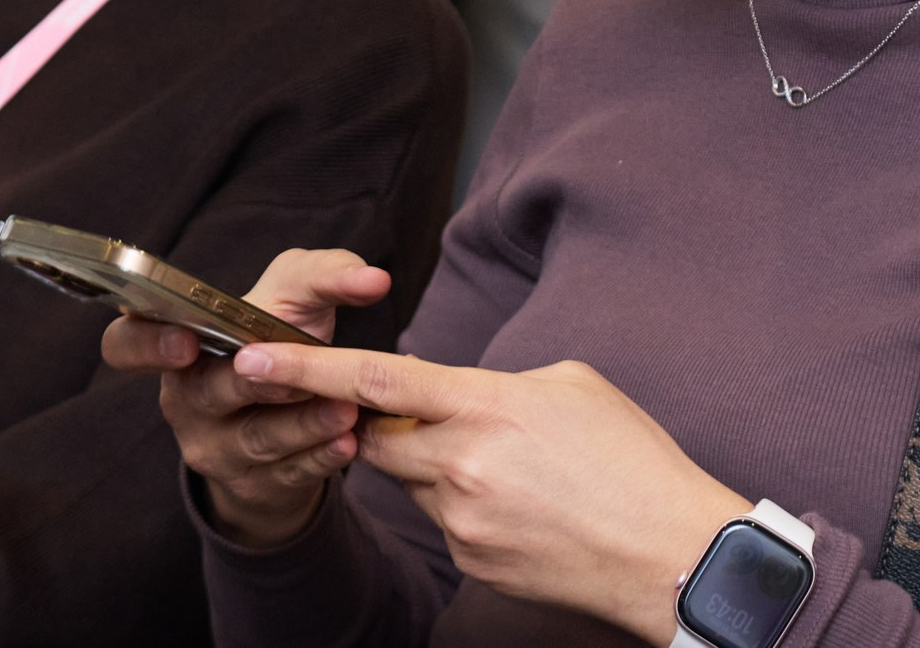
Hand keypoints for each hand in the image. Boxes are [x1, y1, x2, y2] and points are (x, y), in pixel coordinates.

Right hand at [102, 248, 395, 547]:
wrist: (298, 412)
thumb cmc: (282, 337)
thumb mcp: (296, 296)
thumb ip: (326, 274)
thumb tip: (373, 277)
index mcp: (175, 343)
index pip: (124, 345)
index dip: (145, 344)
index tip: (184, 339)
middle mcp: (185, 398)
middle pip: (207, 394)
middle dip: (253, 382)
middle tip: (293, 373)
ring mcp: (213, 448)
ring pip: (254, 438)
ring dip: (301, 424)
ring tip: (345, 410)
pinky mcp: (252, 486)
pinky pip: (284, 474)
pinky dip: (318, 458)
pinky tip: (348, 443)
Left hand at [233, 345, 748, 645]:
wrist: (669, 552)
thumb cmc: (633, 460)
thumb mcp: (572, 386)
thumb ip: (500, 383)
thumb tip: (465, 395)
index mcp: (485, 404)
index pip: (374, 380)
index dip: (305, 367)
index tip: (250, 356)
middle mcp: (460, 463)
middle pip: (381, 439)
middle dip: (389, 426)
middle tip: (444, 420)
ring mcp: (461, 519)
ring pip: (414, 482)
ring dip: (440, 469)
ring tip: (516, 472)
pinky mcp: (469, 562)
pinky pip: (444, 522)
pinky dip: (469, 508)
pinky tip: (525, 509)